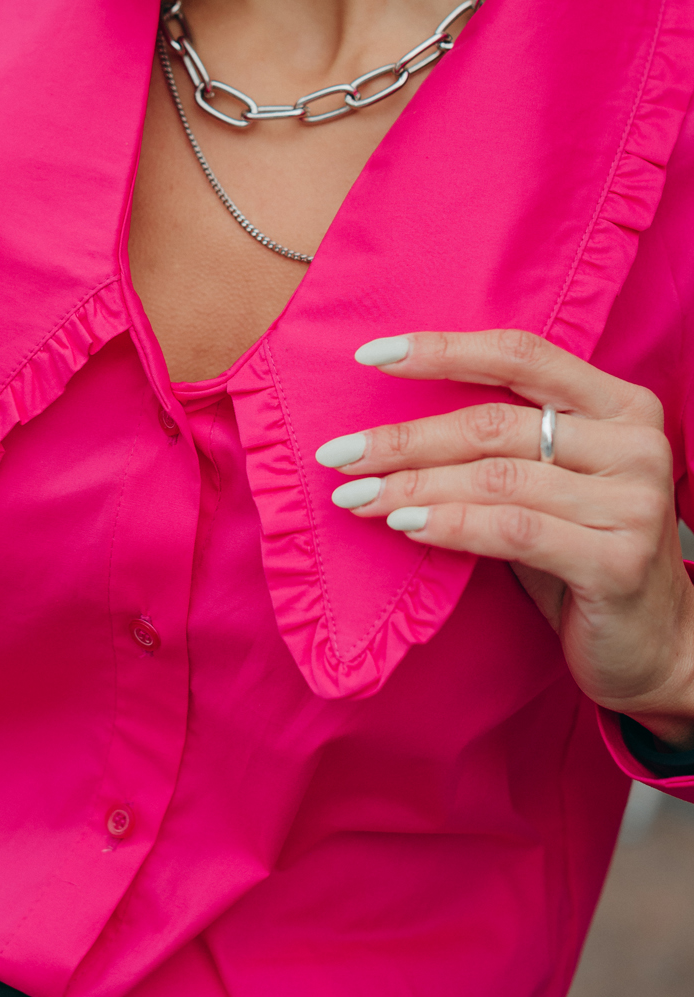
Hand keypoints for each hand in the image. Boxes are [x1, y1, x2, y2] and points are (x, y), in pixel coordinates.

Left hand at [316, 330, 693, 749]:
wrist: (657, 646)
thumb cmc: (583, 554)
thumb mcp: (547, 486)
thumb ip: (498, 446)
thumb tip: (387, 429)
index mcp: (620, 405)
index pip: (521, 355)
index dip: (442, 350)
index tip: (370, 356)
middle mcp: (635, 443)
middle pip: (494, 423)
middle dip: (405, 438)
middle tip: (338, 454)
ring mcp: (634, 502)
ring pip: (496, 478)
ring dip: (414, 486)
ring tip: (357, 498)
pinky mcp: (619, 561)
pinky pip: (513, 531)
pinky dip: (451, 525)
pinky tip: (407, 526)